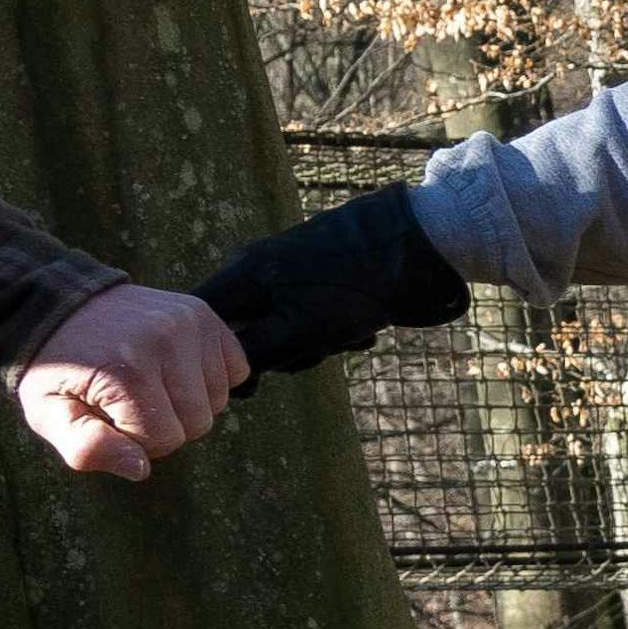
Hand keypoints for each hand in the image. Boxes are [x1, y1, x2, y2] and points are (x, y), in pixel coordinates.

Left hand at [10, 282, 248, 481]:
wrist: (56, 307)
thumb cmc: (55, 368)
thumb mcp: (48, 414)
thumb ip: (88, 449)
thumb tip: (141, 468)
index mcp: (126, 371)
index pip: (166, 440)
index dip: (138, 440)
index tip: (111, 418)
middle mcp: (165, 341)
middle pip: (198, 422)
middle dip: (166, 423)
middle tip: (131, 402)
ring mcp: (189, 324)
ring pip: (218, 399)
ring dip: (188, 402)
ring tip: (152, 383)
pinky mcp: (203, 314)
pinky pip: (236, 368)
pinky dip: (212, 378)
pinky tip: (178, 370)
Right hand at [191, 185, 471, 375]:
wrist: (426, 246)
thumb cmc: (356, 288)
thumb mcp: (297, 330)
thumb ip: (254, 354)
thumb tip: (228, 382)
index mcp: (245, 273)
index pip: (201, 321)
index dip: (214, 358)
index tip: (245, 382)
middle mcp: (264, 270)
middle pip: (248, 332)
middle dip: (285, 352)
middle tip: (316, 346)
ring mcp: (298, 275)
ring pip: (289, 333)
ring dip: (320, 344)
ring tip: (350, 330)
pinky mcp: (329, 283)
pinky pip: (320, 322)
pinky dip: (342, 331)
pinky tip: (368, 326)